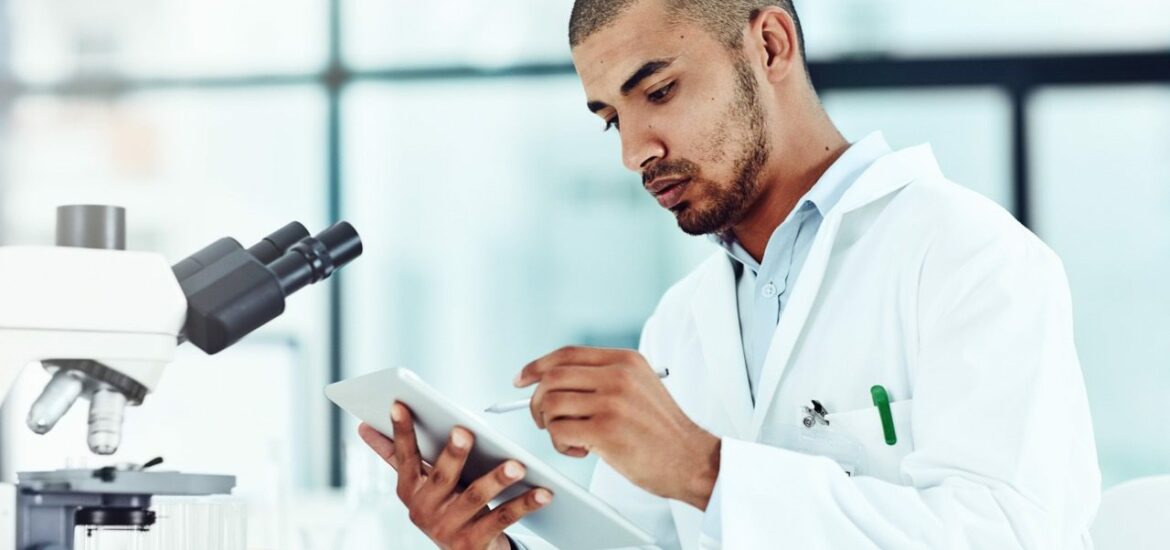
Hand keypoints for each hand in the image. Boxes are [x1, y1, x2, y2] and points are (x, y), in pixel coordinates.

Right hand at [358, 402, 552, 549]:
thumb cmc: (443, 506)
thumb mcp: (420, 484)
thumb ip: (396, 456)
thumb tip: (364, 427)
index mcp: (409, 492)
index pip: (404, 457)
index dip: (401, 432)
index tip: (399, 404)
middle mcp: (424, 511)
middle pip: (442, 477)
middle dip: (453, 453)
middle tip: (466, 431)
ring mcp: (448, 530)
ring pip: (475, 497)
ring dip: (498, 478)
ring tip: (518, 463)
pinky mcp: (473, 545)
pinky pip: (503, 519)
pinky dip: (525, 503)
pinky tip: (544, 491)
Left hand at [515, 346, 720, 509]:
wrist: (691, 459)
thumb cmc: (661, 431)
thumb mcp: (640, 387)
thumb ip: (604, 378)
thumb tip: (551, 381)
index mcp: (625, 360)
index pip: (567, 354)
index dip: (537, 366)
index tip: (521, 380)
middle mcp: (618, 375)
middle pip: (552, 378)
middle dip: (537, 401)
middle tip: (542, 420)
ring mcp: (612, 401)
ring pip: (551, 404)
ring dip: (550, 426)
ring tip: (570, 439)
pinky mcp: (606, 430)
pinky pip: (559, 431)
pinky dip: (560, 445)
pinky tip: (581, 451)